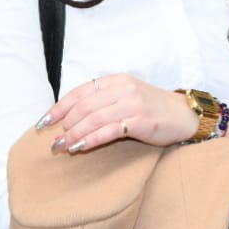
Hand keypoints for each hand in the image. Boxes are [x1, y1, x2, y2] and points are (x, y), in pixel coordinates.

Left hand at [40, 73, 199, 152]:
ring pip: (94, 119)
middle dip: (64, 126)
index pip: (80, 92)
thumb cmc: (151, 108)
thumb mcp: (126, 96)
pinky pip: (109, 131)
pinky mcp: (141, 121)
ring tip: (62, 147)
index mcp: (116, 80)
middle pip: (84, 107)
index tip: (44, 123)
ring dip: (74, 135)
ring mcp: (133, 104)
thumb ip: (102, 101)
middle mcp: (124, 88)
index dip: (59, 108)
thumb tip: (68, 118)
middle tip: (54, 142)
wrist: (184, 115)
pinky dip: (91, 140)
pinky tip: (80, 148)